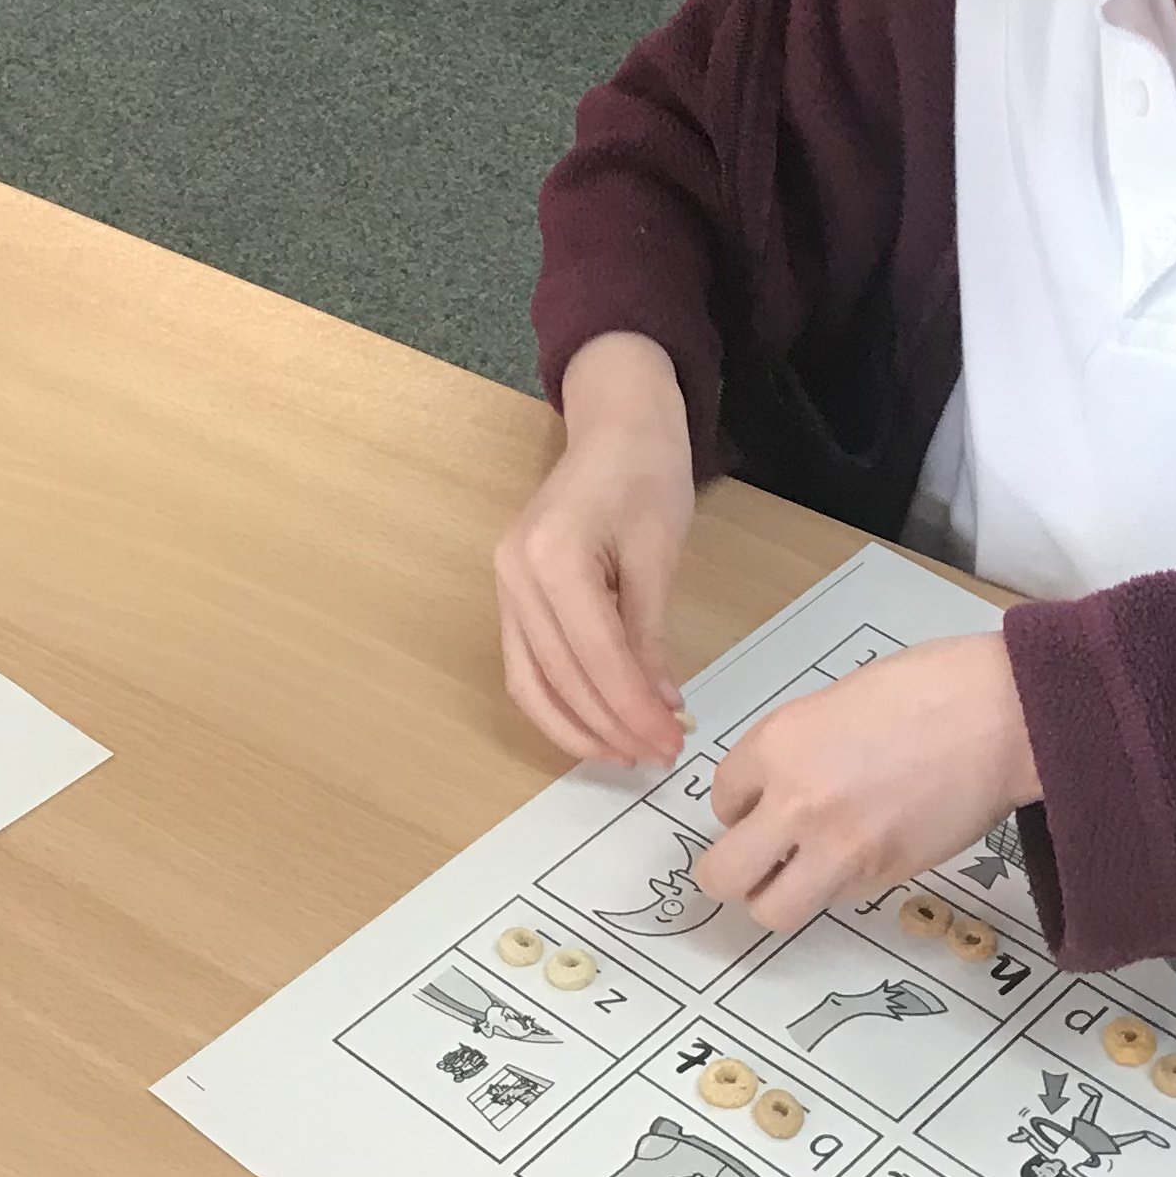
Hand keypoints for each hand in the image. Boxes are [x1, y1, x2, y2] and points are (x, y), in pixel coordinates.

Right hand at [492, 332, 696, 768]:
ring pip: (529, 680)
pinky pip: (525, 663)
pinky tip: (595, 724)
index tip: (670, 742)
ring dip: (575, 727)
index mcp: (553, 556)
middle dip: (608, 726)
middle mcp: (514, 574)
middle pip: (556, 676)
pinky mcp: (511, 592)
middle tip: (657, 755)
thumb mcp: (659, 551)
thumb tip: (660, 705)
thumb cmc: (645, 471)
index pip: (594, 655)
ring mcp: (504, 584)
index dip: (632, 708)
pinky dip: (557, 702)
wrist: (615, 421)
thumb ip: (650, 632)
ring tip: (625, 753)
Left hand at [692, 630, 1038, 929]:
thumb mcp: (832, 704)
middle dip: (734, 872)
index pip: (720, 801)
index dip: (740, 808)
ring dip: (778, 896)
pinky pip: (835, 898)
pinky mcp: (882, 876)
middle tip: (757, 861)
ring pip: (771, 910)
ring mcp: (838, 847)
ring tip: (802, 873)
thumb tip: (774, 791)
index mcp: (776, 747)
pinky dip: (838, 884)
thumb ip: (792, 752)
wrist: (1000, 715)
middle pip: (722, 875)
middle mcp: (795, 803)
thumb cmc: (928, 690)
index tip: (760, 806)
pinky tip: (866, 847)